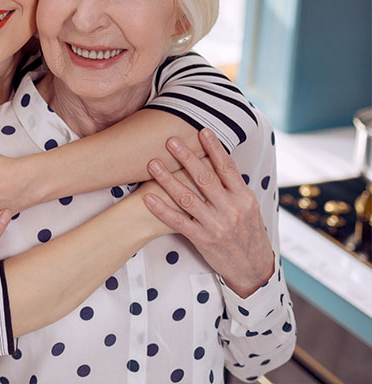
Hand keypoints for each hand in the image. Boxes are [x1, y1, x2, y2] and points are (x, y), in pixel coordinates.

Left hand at [142, 128, 274, 297]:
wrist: (253, 268)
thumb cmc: (248, 233)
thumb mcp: (249, 208)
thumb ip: (233, 187)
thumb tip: (219, 160)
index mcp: (244, 197)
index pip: (227, 168)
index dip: (214, 148)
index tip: (202, 131)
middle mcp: (231, 209)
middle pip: (205, 178)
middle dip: (187, 158)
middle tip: (170, 141)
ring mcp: (215, 225)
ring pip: (187, 197)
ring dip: (167, 179)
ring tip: (152, 164)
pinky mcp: (202, 239)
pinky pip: (178, 222)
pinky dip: (162, 209)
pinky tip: (148, 198)